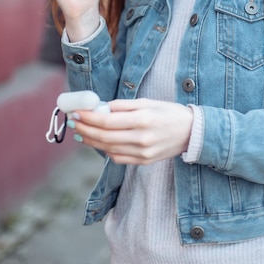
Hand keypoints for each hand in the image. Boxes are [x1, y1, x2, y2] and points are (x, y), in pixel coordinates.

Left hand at [68, 98, 193, 164]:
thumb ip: (123, 106)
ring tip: (80, 131)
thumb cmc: (168, 112)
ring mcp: (142, 152)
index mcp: (143, 119)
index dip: (88, 117)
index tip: (76, 111)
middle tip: (73, 121)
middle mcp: (141, 138)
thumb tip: (101, 107)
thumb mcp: (148, 102)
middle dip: (85, 128)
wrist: (191, 132)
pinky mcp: (143, 161)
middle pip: (104, 136)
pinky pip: (118, 158)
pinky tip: (98, 142)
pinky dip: (105, 150)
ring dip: (91, 140)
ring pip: (108, 149)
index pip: (107, 121)